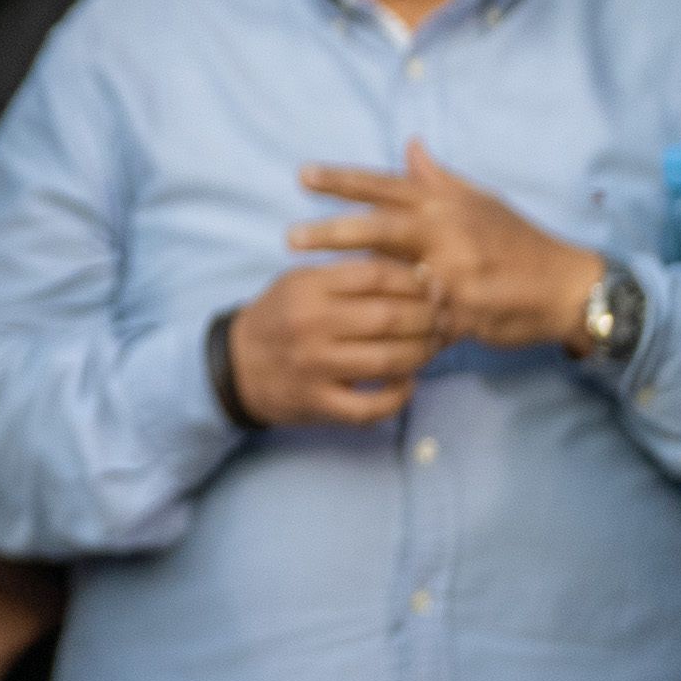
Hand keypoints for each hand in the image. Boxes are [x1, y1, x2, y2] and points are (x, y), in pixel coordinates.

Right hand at [226, 258, 442, 426]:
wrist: (236, 365)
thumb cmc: (282, 317)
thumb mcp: (302, 282)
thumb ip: (349, 274)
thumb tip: (417, 274)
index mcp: (308, 287)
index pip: (376, 275)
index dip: (415, 280)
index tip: (435, 285)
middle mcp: (310, 325)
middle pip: (388, 318)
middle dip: (428, 318)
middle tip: (444, 318)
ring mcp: (314, 367)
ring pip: (387, 361)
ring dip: (421, 355)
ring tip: (433, 347)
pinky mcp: (317, 403)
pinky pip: (371, 407)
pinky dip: (398, 397)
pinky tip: (408, 384)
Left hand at [296, 143, 604, 354]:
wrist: (564, 286)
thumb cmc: (516, 240)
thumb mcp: (479, 201)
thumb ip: (437, 179)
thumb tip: (408, 145)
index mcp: (447, 204)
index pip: (386, 186)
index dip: (343, 180)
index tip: (303, 176)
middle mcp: (447, 232)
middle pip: (379, 226)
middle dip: (331, 231)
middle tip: (290, 238)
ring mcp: (455, 272)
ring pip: (393, 274)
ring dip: (352, 280)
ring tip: (313, 284)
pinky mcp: (461, 311)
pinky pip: (417, 317)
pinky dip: (390, 320)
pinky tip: (357, 325)